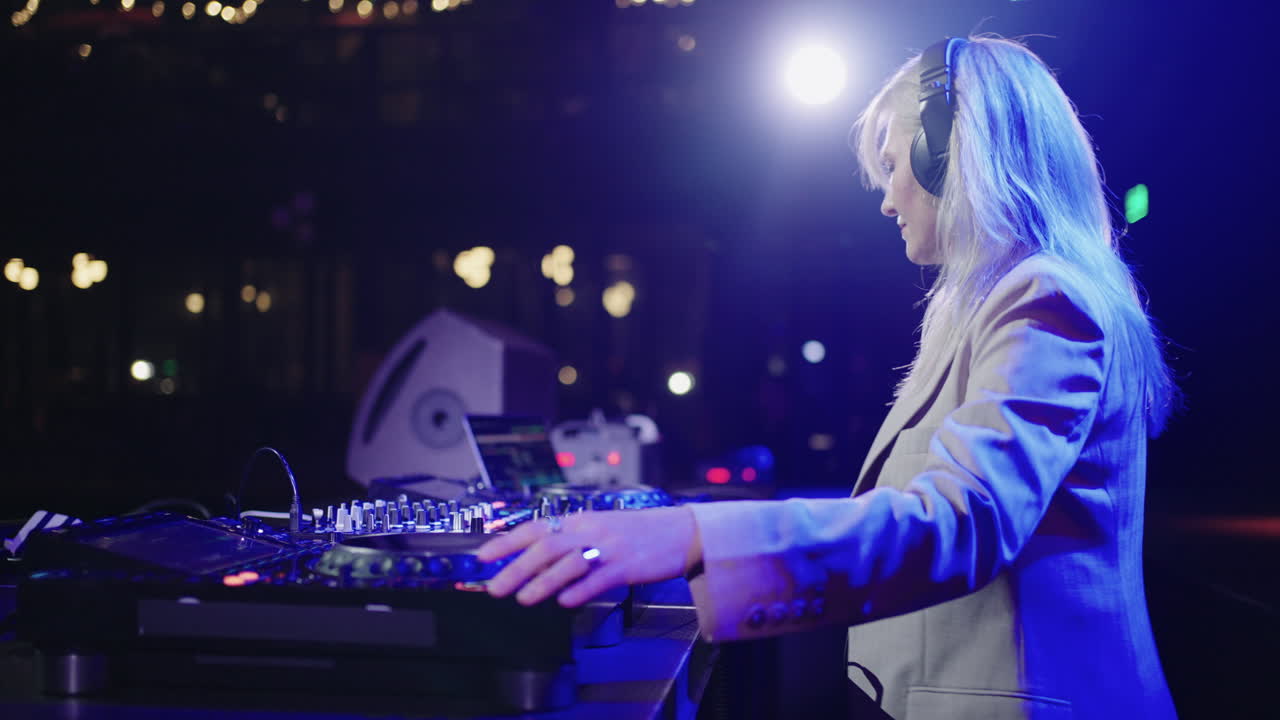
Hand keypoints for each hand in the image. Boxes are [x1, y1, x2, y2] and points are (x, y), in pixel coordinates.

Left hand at [476, 506, 701, 607]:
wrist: (679, 532)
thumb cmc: (635, 534)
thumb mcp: (598, 530)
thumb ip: (568, 544)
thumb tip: (531, 564)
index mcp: (579, 521)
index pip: (535, 528)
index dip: (506, 542)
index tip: (482, 556)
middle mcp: (590, 531)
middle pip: (546, 548)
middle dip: (517, 568)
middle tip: (495, 587)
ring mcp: (609, 549)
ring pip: (569, 563)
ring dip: (543, 582)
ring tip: (524, 599)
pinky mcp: (627, 567)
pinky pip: (599, 579)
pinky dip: (581, 590)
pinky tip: (566, 602)